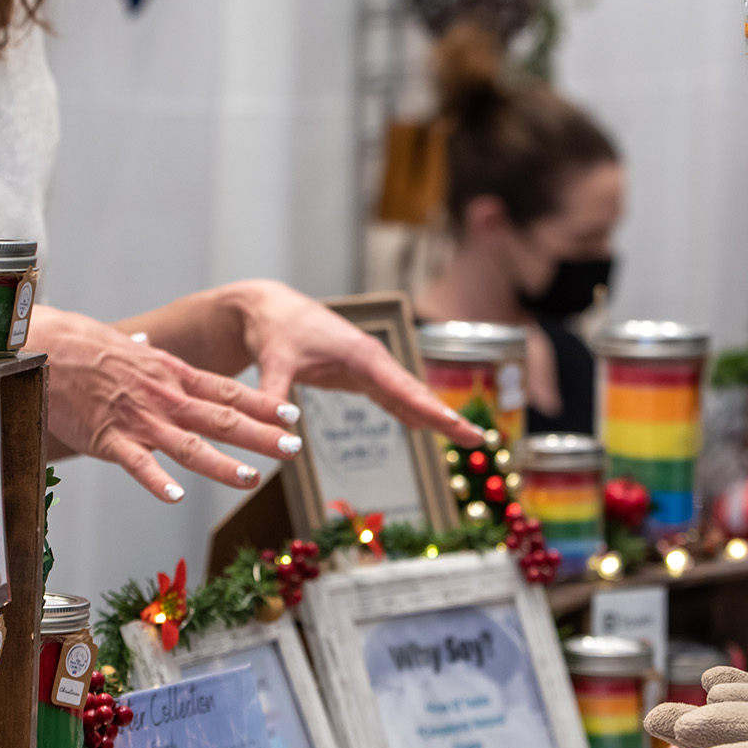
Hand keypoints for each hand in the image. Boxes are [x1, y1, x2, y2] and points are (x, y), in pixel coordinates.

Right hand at [29, 306, 300, 502]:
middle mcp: (164, 397)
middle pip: (221, 418)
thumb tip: (146, 344)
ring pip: (189, 445)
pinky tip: (177, 497)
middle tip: (294, 449)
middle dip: (260, 436)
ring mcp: (138, 419)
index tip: (293, 417)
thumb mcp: (122, 346)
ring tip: (253, 479)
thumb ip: (142, 354)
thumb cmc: (78, 346)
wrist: (40, 347)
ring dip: (222, 464)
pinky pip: (137, 463)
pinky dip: (157, 480)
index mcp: (171, 376)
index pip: (228, 391)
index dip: (263, 405)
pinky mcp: (108, 438)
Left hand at [232, 281, 485, 447]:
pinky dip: (411, 413)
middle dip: (448, 417)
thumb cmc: (274, 328)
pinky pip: (392, 398)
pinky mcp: (358, 376)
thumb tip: (281, 429)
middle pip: (417, 394)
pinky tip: (426, 428)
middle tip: (479, 438)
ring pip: (409, 397)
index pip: (402, 387)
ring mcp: (368, 369)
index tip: (455, 424)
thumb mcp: (272, 361)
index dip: (430, 409)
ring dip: (436, 418)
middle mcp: (372, 361)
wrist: (267, 309)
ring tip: (467, 438)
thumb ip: (277, 395)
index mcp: (361, 354)